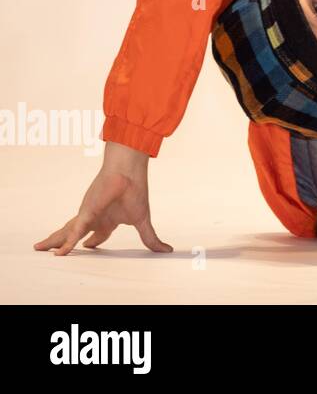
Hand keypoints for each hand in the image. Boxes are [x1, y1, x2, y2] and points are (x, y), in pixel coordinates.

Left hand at [34, 141, 172, 254]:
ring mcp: (87, 216)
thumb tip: (167, 250)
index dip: (93, 242)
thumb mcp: (143, 221)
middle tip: (55, 251)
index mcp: (109, 219)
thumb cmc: (135, 191)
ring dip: (54, 241)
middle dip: (65, 243)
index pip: (99, 235)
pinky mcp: (85, 215)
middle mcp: (95, 218)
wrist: (128, 172)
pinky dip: (66, 244)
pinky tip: (58, 254)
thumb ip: (150, 238)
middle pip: (76, 234)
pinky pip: (73, 234)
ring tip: (40, 248)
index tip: (89, 247)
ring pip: (66, 232)